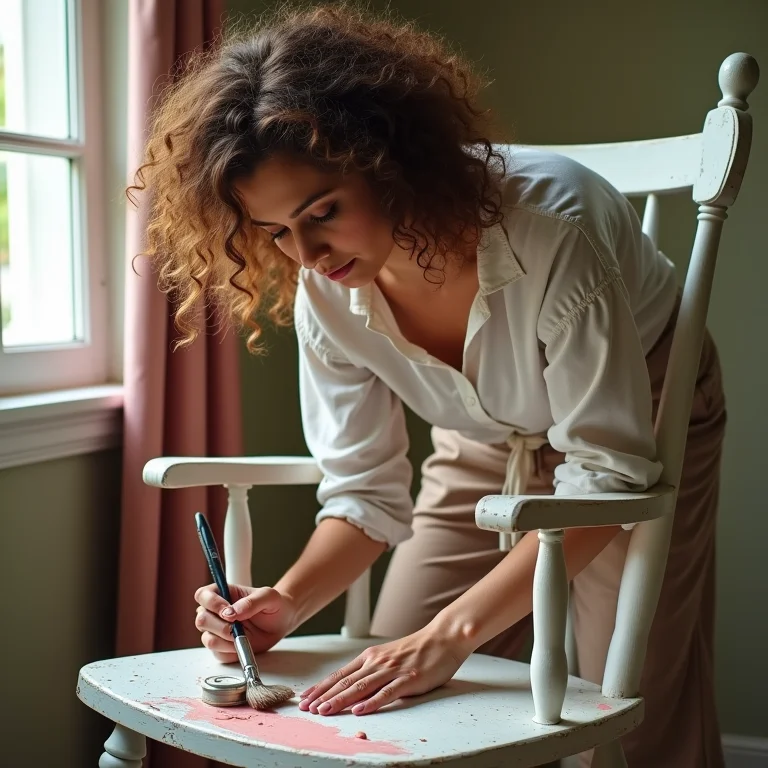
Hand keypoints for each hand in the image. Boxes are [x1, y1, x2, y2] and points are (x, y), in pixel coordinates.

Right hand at [194, 583, 295, 662]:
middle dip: (220, 626)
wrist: (282, 623)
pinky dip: (230, 652)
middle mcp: (216, 613)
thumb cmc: (274, 605)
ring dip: (226, 641)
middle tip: (237, 628)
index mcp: (223, 594)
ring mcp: (217, 631)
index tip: (227, 611)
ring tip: (244, 637)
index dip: (211, 603)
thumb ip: (251, 602)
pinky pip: (218, 654)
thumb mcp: (268, 597)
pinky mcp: (223, 648)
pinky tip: (243, 645)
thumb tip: (230, 612)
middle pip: (201, 619)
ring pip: (207, 639)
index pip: (203, 595)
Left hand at [298, 627, 468, 715]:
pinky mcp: (409, 679)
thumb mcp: (388, 657)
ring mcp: (392, 670)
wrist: (443, 637)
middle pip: (345, 681)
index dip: (322, 687)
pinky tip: (359, 710)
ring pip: (361, 687)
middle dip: (324, 697)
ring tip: (325, 711)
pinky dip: (371, 702)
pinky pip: (387, 693)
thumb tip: (353, 688)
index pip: (340, 674)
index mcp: (371, 657)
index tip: (306, 699)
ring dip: (340, 700)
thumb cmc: (418, 649)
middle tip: (307, 709)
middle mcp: (377, 662)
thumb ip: (372, 671)